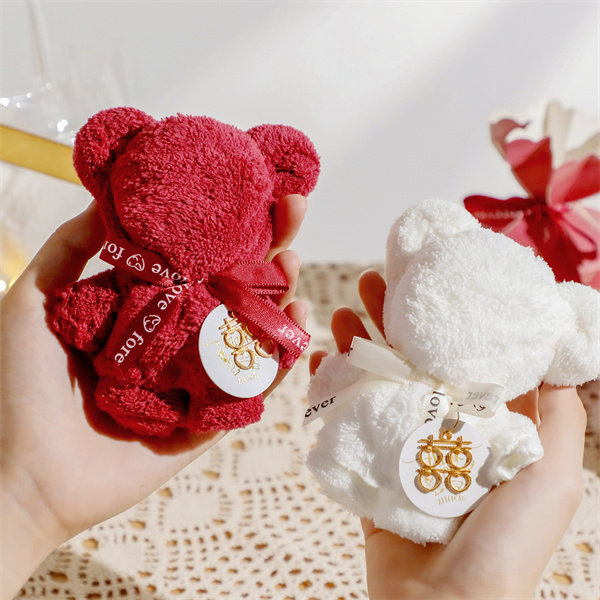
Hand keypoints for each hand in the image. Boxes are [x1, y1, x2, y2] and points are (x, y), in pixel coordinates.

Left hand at [0, 195, 307, 597]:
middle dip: (267, 246)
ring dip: (280, 292)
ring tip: (292, 262)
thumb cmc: (19, 387)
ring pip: (253, 330)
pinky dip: (283, 355)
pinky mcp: (213, 416)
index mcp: (144, 307)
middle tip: (290, 211)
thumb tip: (107, 197)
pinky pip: (255, 384)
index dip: (225, 225)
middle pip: (233, 286)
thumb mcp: (33, 304)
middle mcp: (178, 337)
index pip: (195, 258)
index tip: (250, 188)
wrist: (25, 474)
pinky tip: (297, 320)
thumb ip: (69, 251)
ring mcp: (199, 377)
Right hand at [309, 270, 585, 599]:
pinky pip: (346, 418)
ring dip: (358, 343)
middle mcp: (443, 430)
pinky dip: (331, 387)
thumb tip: (556, 353)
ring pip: (377, 381)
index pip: (463, 355)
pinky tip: (319, 357)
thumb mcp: (549, 472)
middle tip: (374, 280)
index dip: (446, 317)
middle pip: (414, 359)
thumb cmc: (505, 543)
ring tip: (340, 310)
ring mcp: (401, 446)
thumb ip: (555, 413)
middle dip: (393, 318)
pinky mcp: (368, 466)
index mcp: (485, 426)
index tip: (428, 279)